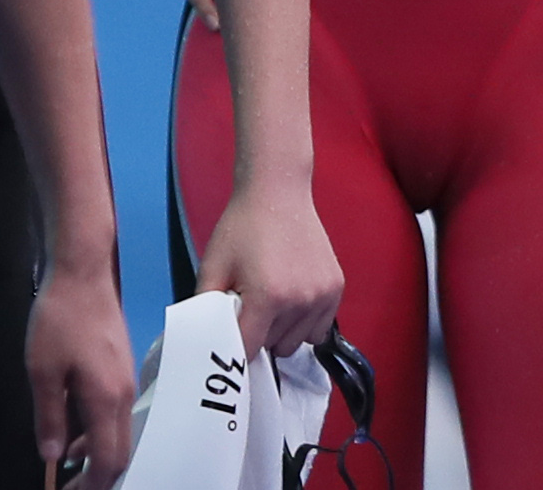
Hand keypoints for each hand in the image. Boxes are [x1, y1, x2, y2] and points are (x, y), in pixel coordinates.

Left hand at [24, 256, 134, 482]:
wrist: (84, 272)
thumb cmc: (60, 319)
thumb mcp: (43, 371)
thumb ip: (50, 417)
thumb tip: (53, 457)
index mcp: (106, 399)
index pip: (108, 459)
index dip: (92, 484)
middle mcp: (124, 394)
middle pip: (120, 450)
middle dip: (98, 475)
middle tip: (71, 486)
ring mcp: (126, 379)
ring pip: (118, 431)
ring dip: (95, 451)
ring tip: (67, 462)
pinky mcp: (121, 367)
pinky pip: (114, 411)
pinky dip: (97, 429)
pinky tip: (73, 427)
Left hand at [195, 181, 343, 356]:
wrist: (278, 191)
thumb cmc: (242, 227)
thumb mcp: (213, 265)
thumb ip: (206, 309)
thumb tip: (206, 343)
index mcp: (268, 297)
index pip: (248, 349)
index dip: (235, 346)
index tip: (230, 335)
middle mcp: (300, 301)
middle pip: (274, 348)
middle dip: (259, 335)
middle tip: (250, 305)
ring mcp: (322, 296)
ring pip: (296, 342)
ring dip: (282, 331)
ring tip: (272, 301)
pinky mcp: (336, 289)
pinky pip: (318, 330)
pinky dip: (303, 324)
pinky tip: (291, 300)